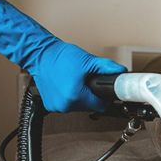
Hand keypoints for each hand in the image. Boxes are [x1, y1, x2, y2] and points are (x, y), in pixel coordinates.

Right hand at [0, 0, 126, 111]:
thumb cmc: (59, 56)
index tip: (104, 92)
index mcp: (75, 96)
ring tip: (75, 82)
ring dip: (80, 97)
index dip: (104, 98)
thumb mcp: (87, 61)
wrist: (39, 54)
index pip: (100, 106)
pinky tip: (67, 86)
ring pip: (78, 107)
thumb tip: (121, 71)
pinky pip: (67, 105)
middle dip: (91, 95)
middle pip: (89, 106)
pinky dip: (69, 97)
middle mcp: (65, 105)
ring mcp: (56, 106)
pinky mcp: (50, 105)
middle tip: (86, 81)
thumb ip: (107, 68)